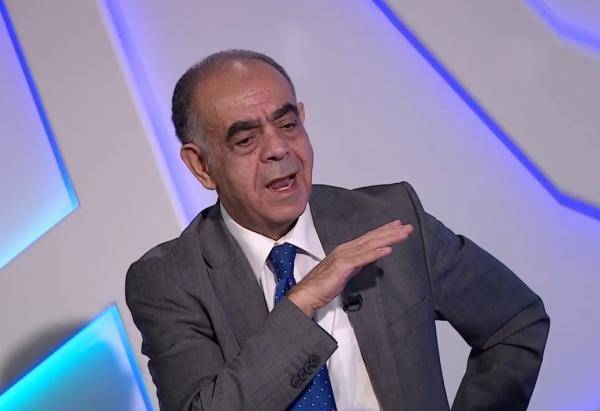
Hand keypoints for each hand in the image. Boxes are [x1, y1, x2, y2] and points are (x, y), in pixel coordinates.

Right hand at [287, 220, 412, 316]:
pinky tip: (387, 250)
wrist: (307, 293)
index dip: (384, 231)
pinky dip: (375, 253)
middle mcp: (346, 249)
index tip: (398, 226)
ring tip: (403, 234)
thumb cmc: (323, 285)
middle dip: (391, 232)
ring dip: (388, 239)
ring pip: (370, 245)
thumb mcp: (344, 272)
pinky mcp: (343, 266)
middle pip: (372, 238)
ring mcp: (344, 256)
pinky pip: (362, 258)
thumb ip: (355, 264)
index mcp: (346, 250)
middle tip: (408, 227)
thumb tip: (365, 261)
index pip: (369, 238)